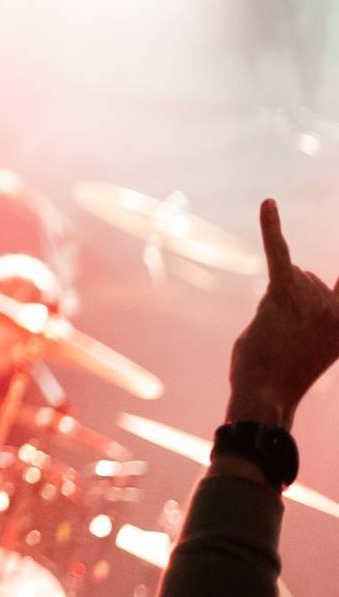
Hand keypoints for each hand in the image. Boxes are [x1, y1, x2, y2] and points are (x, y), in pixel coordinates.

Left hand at [226, 199, 338, 429]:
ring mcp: (313, 302)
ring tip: (274, 333)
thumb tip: (304, 274)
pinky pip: (279, 252)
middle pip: (310, 279)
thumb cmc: (284, 369)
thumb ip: (322, 310)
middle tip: (285, 337)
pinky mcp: (284, 294)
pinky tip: (268, 203)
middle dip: (292, 299)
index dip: (335, 288)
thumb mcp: (316, 342)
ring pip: (290, 276)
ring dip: (275, 298)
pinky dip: (272, 226)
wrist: (264, 393)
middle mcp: (338, 311)